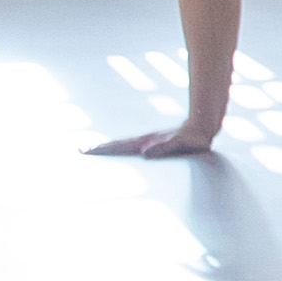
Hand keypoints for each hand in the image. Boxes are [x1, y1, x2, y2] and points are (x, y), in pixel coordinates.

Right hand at [86, 124, 217, 158]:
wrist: (202, 127)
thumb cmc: (192, 138)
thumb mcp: (180, 144)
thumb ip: (164, 148)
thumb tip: (145, 153)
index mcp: (145, 143)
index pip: (118, 147)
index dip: (102, 150)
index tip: (84, 150)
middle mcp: (143, 142)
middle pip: (116, 145)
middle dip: (98, 149)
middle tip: (79, 150)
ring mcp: (147, 142)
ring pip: (122, 145)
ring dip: (106, 148)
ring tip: (90, 149)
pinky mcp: (153, 144)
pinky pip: (131, 147)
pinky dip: (120, 149)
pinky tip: (116, 151)